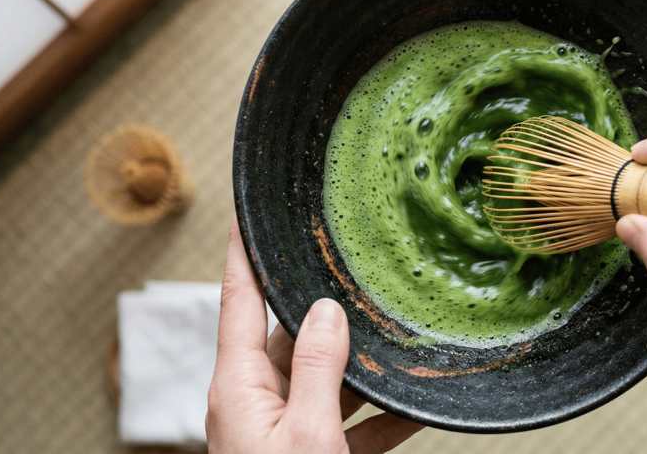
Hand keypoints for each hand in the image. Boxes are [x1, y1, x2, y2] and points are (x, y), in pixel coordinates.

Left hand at [206, 218, 422, 452]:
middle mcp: (254, 401)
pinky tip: (409, 408)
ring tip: (395, 337)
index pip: (237, 302)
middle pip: (289, 337)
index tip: (244, 215)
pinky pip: (345, 422)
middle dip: (326, 310)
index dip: (242, 255)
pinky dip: (376, 413)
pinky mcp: (306, 452)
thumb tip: (327, 311)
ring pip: (323, 379)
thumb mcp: (307, 432)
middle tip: (354, 273)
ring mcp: (278, 428)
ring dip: (359, 365)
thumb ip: (317, 369)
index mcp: (239, 386)